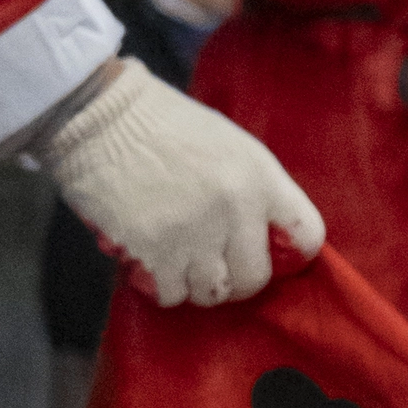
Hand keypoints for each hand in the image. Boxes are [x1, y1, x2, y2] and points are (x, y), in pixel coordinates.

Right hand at [37, 58, 322, 306]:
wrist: (99, 114)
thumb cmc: (161, 123)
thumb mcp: (228, 143)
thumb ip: (252, 187)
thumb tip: (262, 232)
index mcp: (260, 176)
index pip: (308, 235)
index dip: (290, 253)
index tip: (268, 253)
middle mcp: (236, 209)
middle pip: (255, 278)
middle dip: (235, 280)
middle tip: (213, 267)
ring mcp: (196, 233)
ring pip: (212, 292)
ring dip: (194, 284)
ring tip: (177, 263)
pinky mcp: (156, 250)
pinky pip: (171, 294)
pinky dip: (161, 287)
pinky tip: (151, 265)